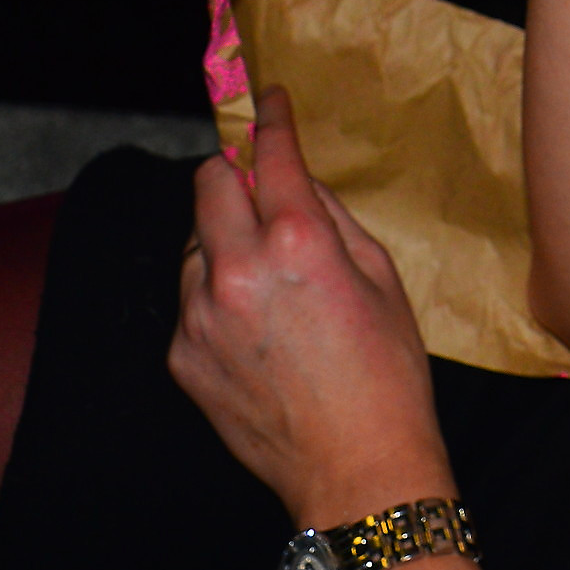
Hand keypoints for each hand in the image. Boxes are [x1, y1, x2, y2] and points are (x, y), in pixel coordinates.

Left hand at [170, 86, 452, 529]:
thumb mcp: (382, 277)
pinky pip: (190, 299)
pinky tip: (256, 330)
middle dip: (231, 175)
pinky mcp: (182, 355)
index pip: (269, 155)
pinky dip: (215, 297)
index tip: (266, 101)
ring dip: (222, 242)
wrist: (356, 468)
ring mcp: (200, 316)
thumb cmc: (387, 374)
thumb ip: (331, 217)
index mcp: (298, 242)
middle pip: (208, 184)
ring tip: (267, 284)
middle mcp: (237, 270)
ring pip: (194, 243)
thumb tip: (297, 180)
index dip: (269, 119)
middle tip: (259, 190)